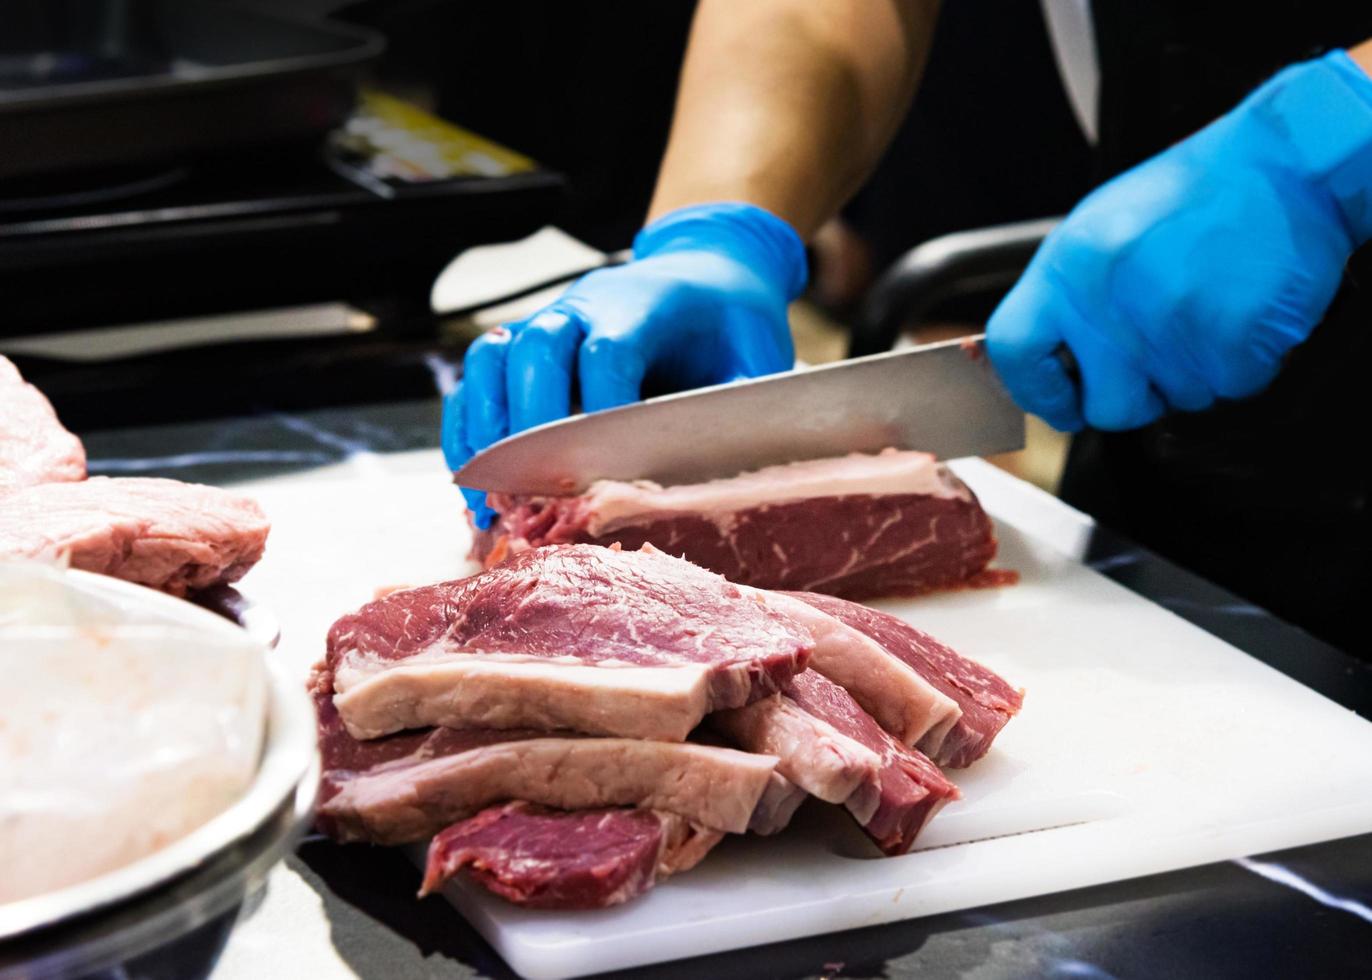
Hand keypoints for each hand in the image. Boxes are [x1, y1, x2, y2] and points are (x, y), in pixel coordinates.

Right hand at [443, 202, 807, 526]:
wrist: (706, 273)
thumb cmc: (729, 321)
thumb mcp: (756, 355)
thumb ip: (742, 403)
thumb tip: (732, 464)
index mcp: (645, 305)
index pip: (609, 350)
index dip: (601, 406)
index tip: (602, 466)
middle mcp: (585, 306)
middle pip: (538, 348)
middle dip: (533, 421)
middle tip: (536, 486)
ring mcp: (548, 322)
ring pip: (495, 356)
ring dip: (487, 424)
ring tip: (493, 491)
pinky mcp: (525, 345)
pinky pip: (479, 376)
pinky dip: (467, 426)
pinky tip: (473, 480)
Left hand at [987, 51, 1371, 431]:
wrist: (1284, 163)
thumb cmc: (1194, 195)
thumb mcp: (1102, 229)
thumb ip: (1069, 297)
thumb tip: (1052, 360)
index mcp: (1067, 267)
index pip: (1015, 350)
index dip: (1037, 390)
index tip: (1060, 402)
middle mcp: (1109, 301)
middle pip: (1107, 408)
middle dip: (1136, 399)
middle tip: (1159, 362)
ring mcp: (1170, 324)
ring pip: (1178, 400)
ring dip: (1196, 372)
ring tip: (1208, 310)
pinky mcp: (1231, 339)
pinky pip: (1231, 386)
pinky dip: (1242, 363)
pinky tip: (1240, 313)